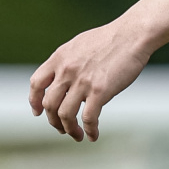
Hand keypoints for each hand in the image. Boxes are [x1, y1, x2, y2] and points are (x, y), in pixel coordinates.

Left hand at [30, 17, 153, 141]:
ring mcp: (82, 81)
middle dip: (54, 121)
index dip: (35, 101)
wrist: (133, 34)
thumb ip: (68, 62)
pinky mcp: (100, 90)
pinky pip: (88, 118)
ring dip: (69, 130)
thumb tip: (62, 80)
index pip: (36, 83)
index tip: (38, 112)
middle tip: (63, 128)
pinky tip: (93, 135)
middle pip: (49, 104)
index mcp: (60, 58)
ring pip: (65, 115)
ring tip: (77, 135)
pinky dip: (89, 131)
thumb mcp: (80, 45)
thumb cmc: (111, 39)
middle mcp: (67, 70)